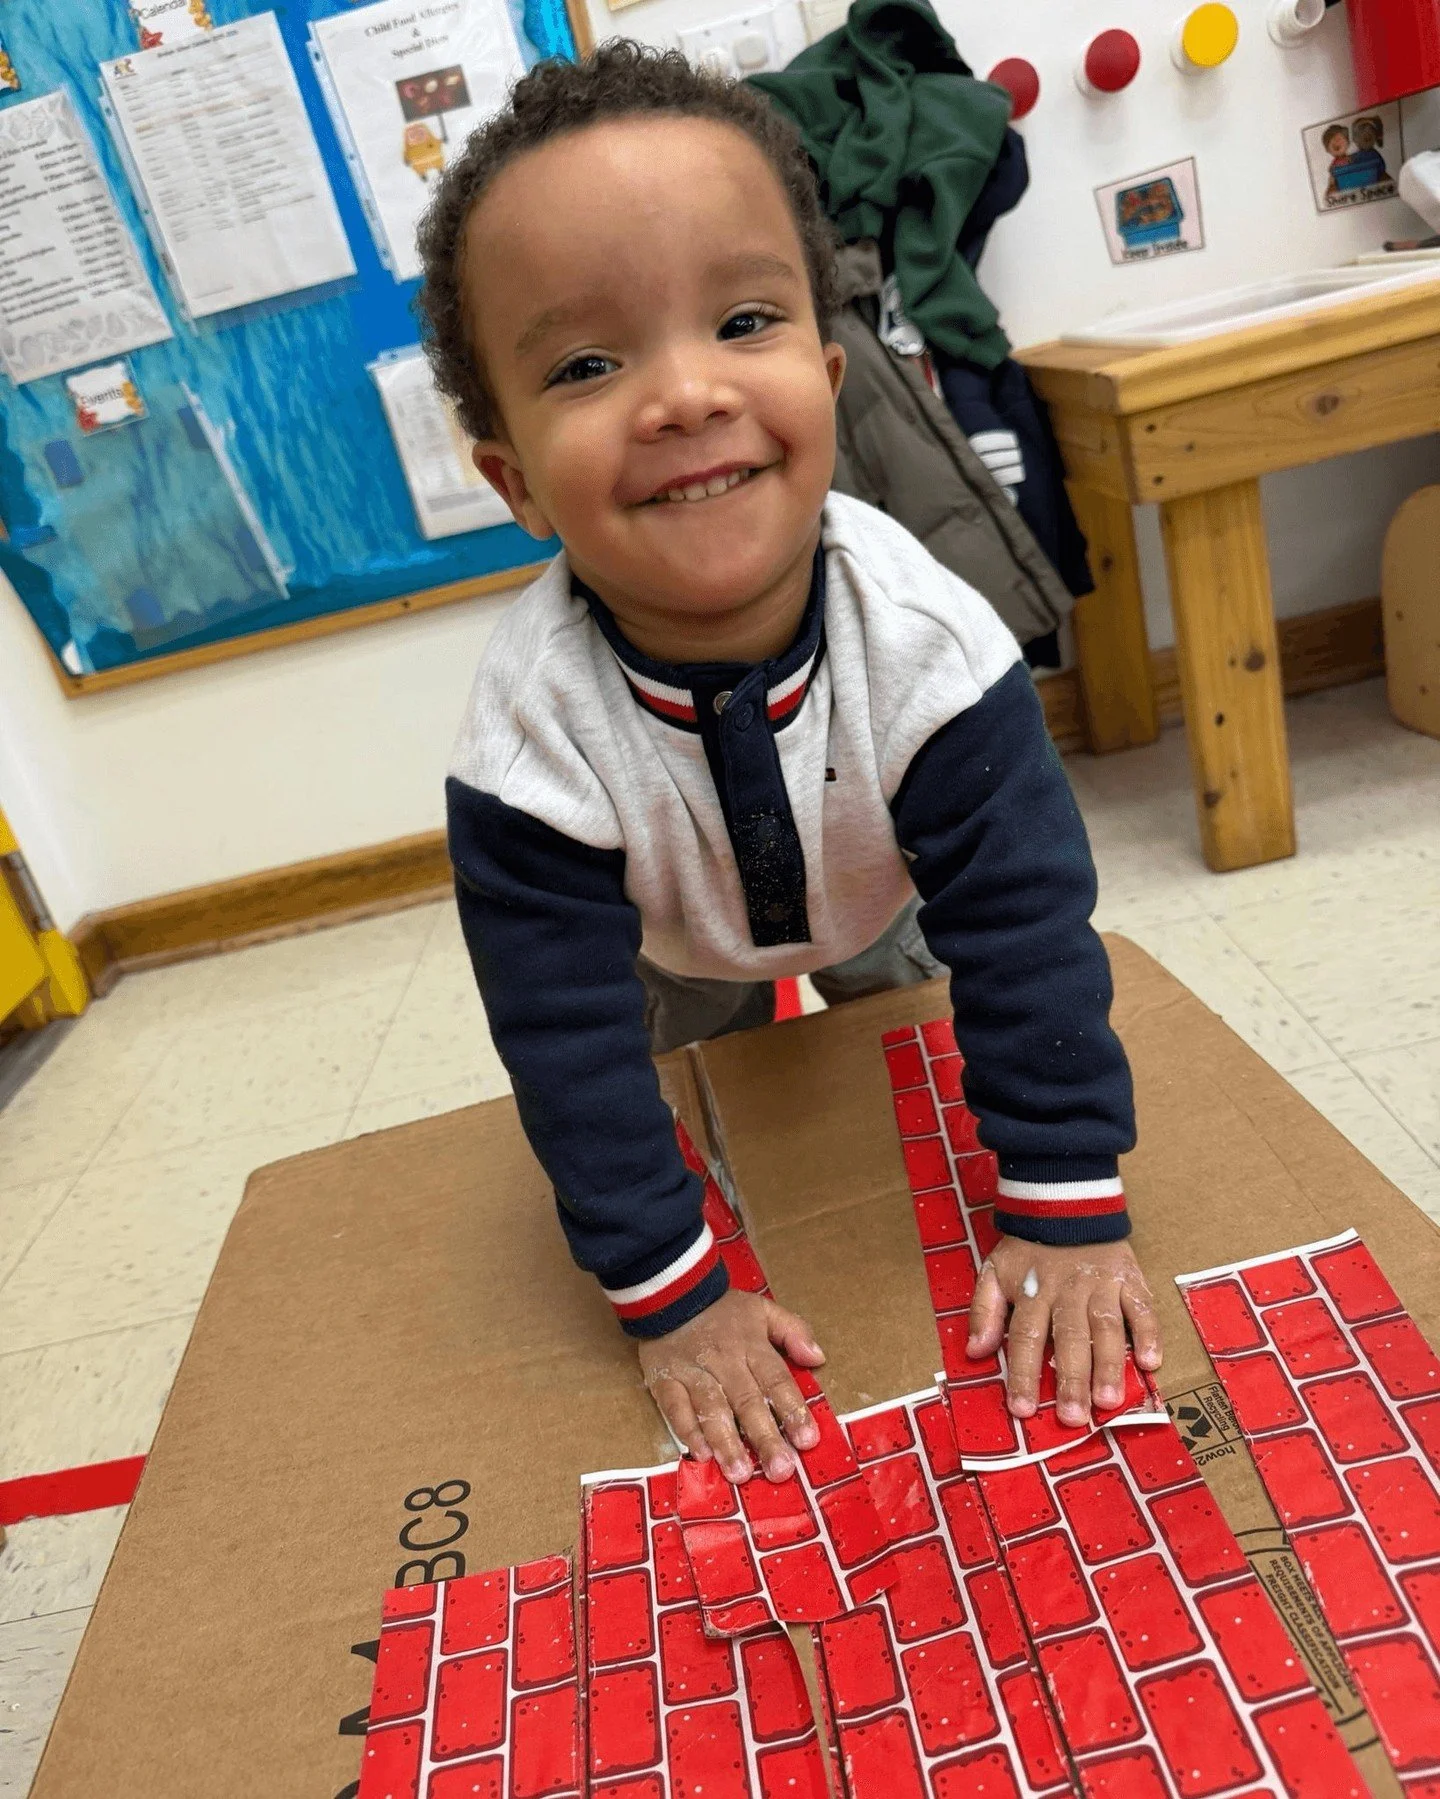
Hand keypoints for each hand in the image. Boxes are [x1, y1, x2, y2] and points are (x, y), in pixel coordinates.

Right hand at [638, 1289, 825, 1483]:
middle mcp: (725, 1362)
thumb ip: (793, 1330)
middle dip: (765, 1437)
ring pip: (712, 1409)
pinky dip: (688, 1431)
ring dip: (726, 1442)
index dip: (793, 1410)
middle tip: (780, 1469)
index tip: (808, 1440)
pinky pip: (676, 1408)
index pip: (776, 1380)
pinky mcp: (665, 1380)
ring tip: (740, 1473)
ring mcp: (693, 1372)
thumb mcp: (763, 1309)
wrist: (671, 1291)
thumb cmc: (722, 1309)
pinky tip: (701, 1454)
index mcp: (752, 1346)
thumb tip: (818, 1358)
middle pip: (748, 1402)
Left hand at [967, 1237, 1161, 1427]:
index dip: (1024, 1373)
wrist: (1066, 1203)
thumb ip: (984, 1310)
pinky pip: (1142, 1307)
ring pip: (1106, 1327)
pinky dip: (1148, 1333)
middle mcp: (1068, 1291)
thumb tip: (975, 1352)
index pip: (1026, 1336)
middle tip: (1073, 1417)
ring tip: (1109, 1402)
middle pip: (1069, 1338)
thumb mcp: (994, 1271)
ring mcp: (1102, 1285)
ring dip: (1108, 1364)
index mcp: (1033, 1293)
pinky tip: (1149, 1362)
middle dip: (1070, 1379)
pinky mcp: (1129, 1279)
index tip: (1023, 1409)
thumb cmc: (1028, 1250)